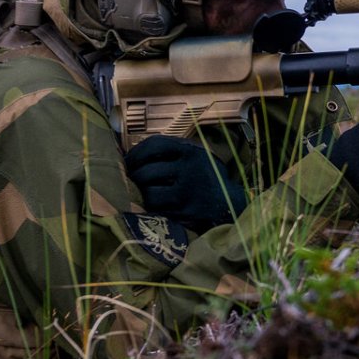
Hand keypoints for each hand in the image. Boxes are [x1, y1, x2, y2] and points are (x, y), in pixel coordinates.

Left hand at [124, 134, 248, 231]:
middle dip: (133, 178)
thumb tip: (132, 153)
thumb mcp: (197, 157)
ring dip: (141, 196)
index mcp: (191, 151)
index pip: (154, 145)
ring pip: (149, 193)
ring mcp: (188, 193)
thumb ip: (173, 152)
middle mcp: (190, 169)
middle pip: (147, 171)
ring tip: (140, 195)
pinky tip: (152, 208)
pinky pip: (158, 211)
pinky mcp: (186, 214)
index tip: (127, 162)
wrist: (231, 205)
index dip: (135, 154)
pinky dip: (151, 210)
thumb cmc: (208, 179)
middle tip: (129, 183)